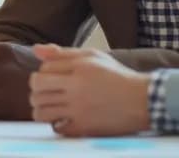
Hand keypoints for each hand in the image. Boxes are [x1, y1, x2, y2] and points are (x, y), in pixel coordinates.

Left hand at [29, 45, 150, 136]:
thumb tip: (35, 50)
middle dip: (37, 90)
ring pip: (40, 110)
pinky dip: (55, 123)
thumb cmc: (117, 76)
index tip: (53, 78)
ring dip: (41, 108)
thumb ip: (62, 53)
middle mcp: (76, 88)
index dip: (43, 73)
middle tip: (46, 93)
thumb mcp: (93, 57)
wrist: (142, 100)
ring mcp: (79, 109)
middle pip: (36, 88)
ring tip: (50, 106)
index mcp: (79, 68)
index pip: (42, 69)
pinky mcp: (83, 127)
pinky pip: (55, 127)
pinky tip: (63, 119)